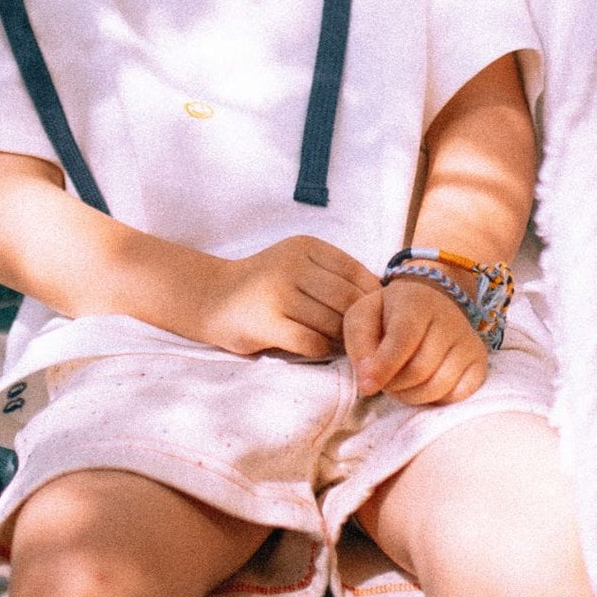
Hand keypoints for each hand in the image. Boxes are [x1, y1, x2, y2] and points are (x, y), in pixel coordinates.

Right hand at [194, 236, 378, 359]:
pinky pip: (312, 342)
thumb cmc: (266, 285)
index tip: (376, 314)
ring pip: (332, 322)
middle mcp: (291, 264)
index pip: (355, 271)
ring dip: (342, 338)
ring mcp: (277, 293)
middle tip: (363, 337)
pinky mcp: (267, 322)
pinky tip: (319, 348)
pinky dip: (323, 349)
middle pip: (347, 299)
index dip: (372, 297)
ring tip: (342, 344)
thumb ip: (333, 275)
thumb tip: (384, 294)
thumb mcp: (298, 264)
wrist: (213, 298)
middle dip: (359, 322)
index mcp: (304, 246)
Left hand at [344, 276, 488, 404]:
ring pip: (438, 386)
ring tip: (400, 383)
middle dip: (394, 384)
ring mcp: (468, 341)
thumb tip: (368, 381)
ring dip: (411, 395)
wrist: (429, 304)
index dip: (383, 367)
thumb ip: (359, 343)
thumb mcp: (363, 317)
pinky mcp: (480, 361)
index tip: (367, 386)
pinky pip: (458, 395)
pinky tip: (424, 384)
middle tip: (384, 380)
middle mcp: (449, 319)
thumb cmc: (389, 314)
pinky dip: (436, 399)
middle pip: (419, 369)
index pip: (403, 339)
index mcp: (416, 302)